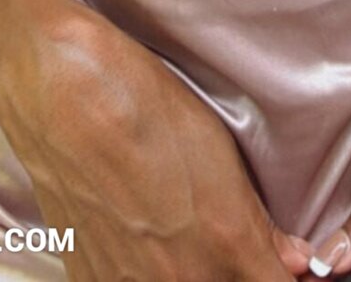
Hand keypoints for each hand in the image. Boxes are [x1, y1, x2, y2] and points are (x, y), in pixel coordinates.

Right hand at [0, 0, 318, 279]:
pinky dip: (141, 275)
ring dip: (190, 274)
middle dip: (234, 270)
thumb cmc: (143, 103)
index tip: (274, 259)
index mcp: (226, 242)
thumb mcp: (218, 149)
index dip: (277, 272)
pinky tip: (139, 240)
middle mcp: (180, 279)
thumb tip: (290, 261)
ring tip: (175, 233)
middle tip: (225, 239)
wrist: (60, 88)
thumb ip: (258, 223)